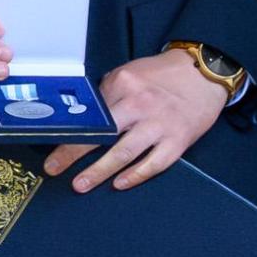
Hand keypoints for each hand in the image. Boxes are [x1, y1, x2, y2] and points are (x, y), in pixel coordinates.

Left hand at [43, 49, 228, 191]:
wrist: (205, 72)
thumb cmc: (164, 75)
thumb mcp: (132, 72)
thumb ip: (109, 91)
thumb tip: (84, 114)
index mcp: (126, 84)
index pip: (92, 111)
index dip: (69, 131)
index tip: (51, 145)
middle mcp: (142, 104)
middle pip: (102, 133)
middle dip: (74, 153)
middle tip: (55, 169)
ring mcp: (160, 124)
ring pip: (124, 152)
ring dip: (99, 171)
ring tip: (81, 184)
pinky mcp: (178, 139)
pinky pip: (154, 163)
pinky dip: (135, 175)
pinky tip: (119, 184)